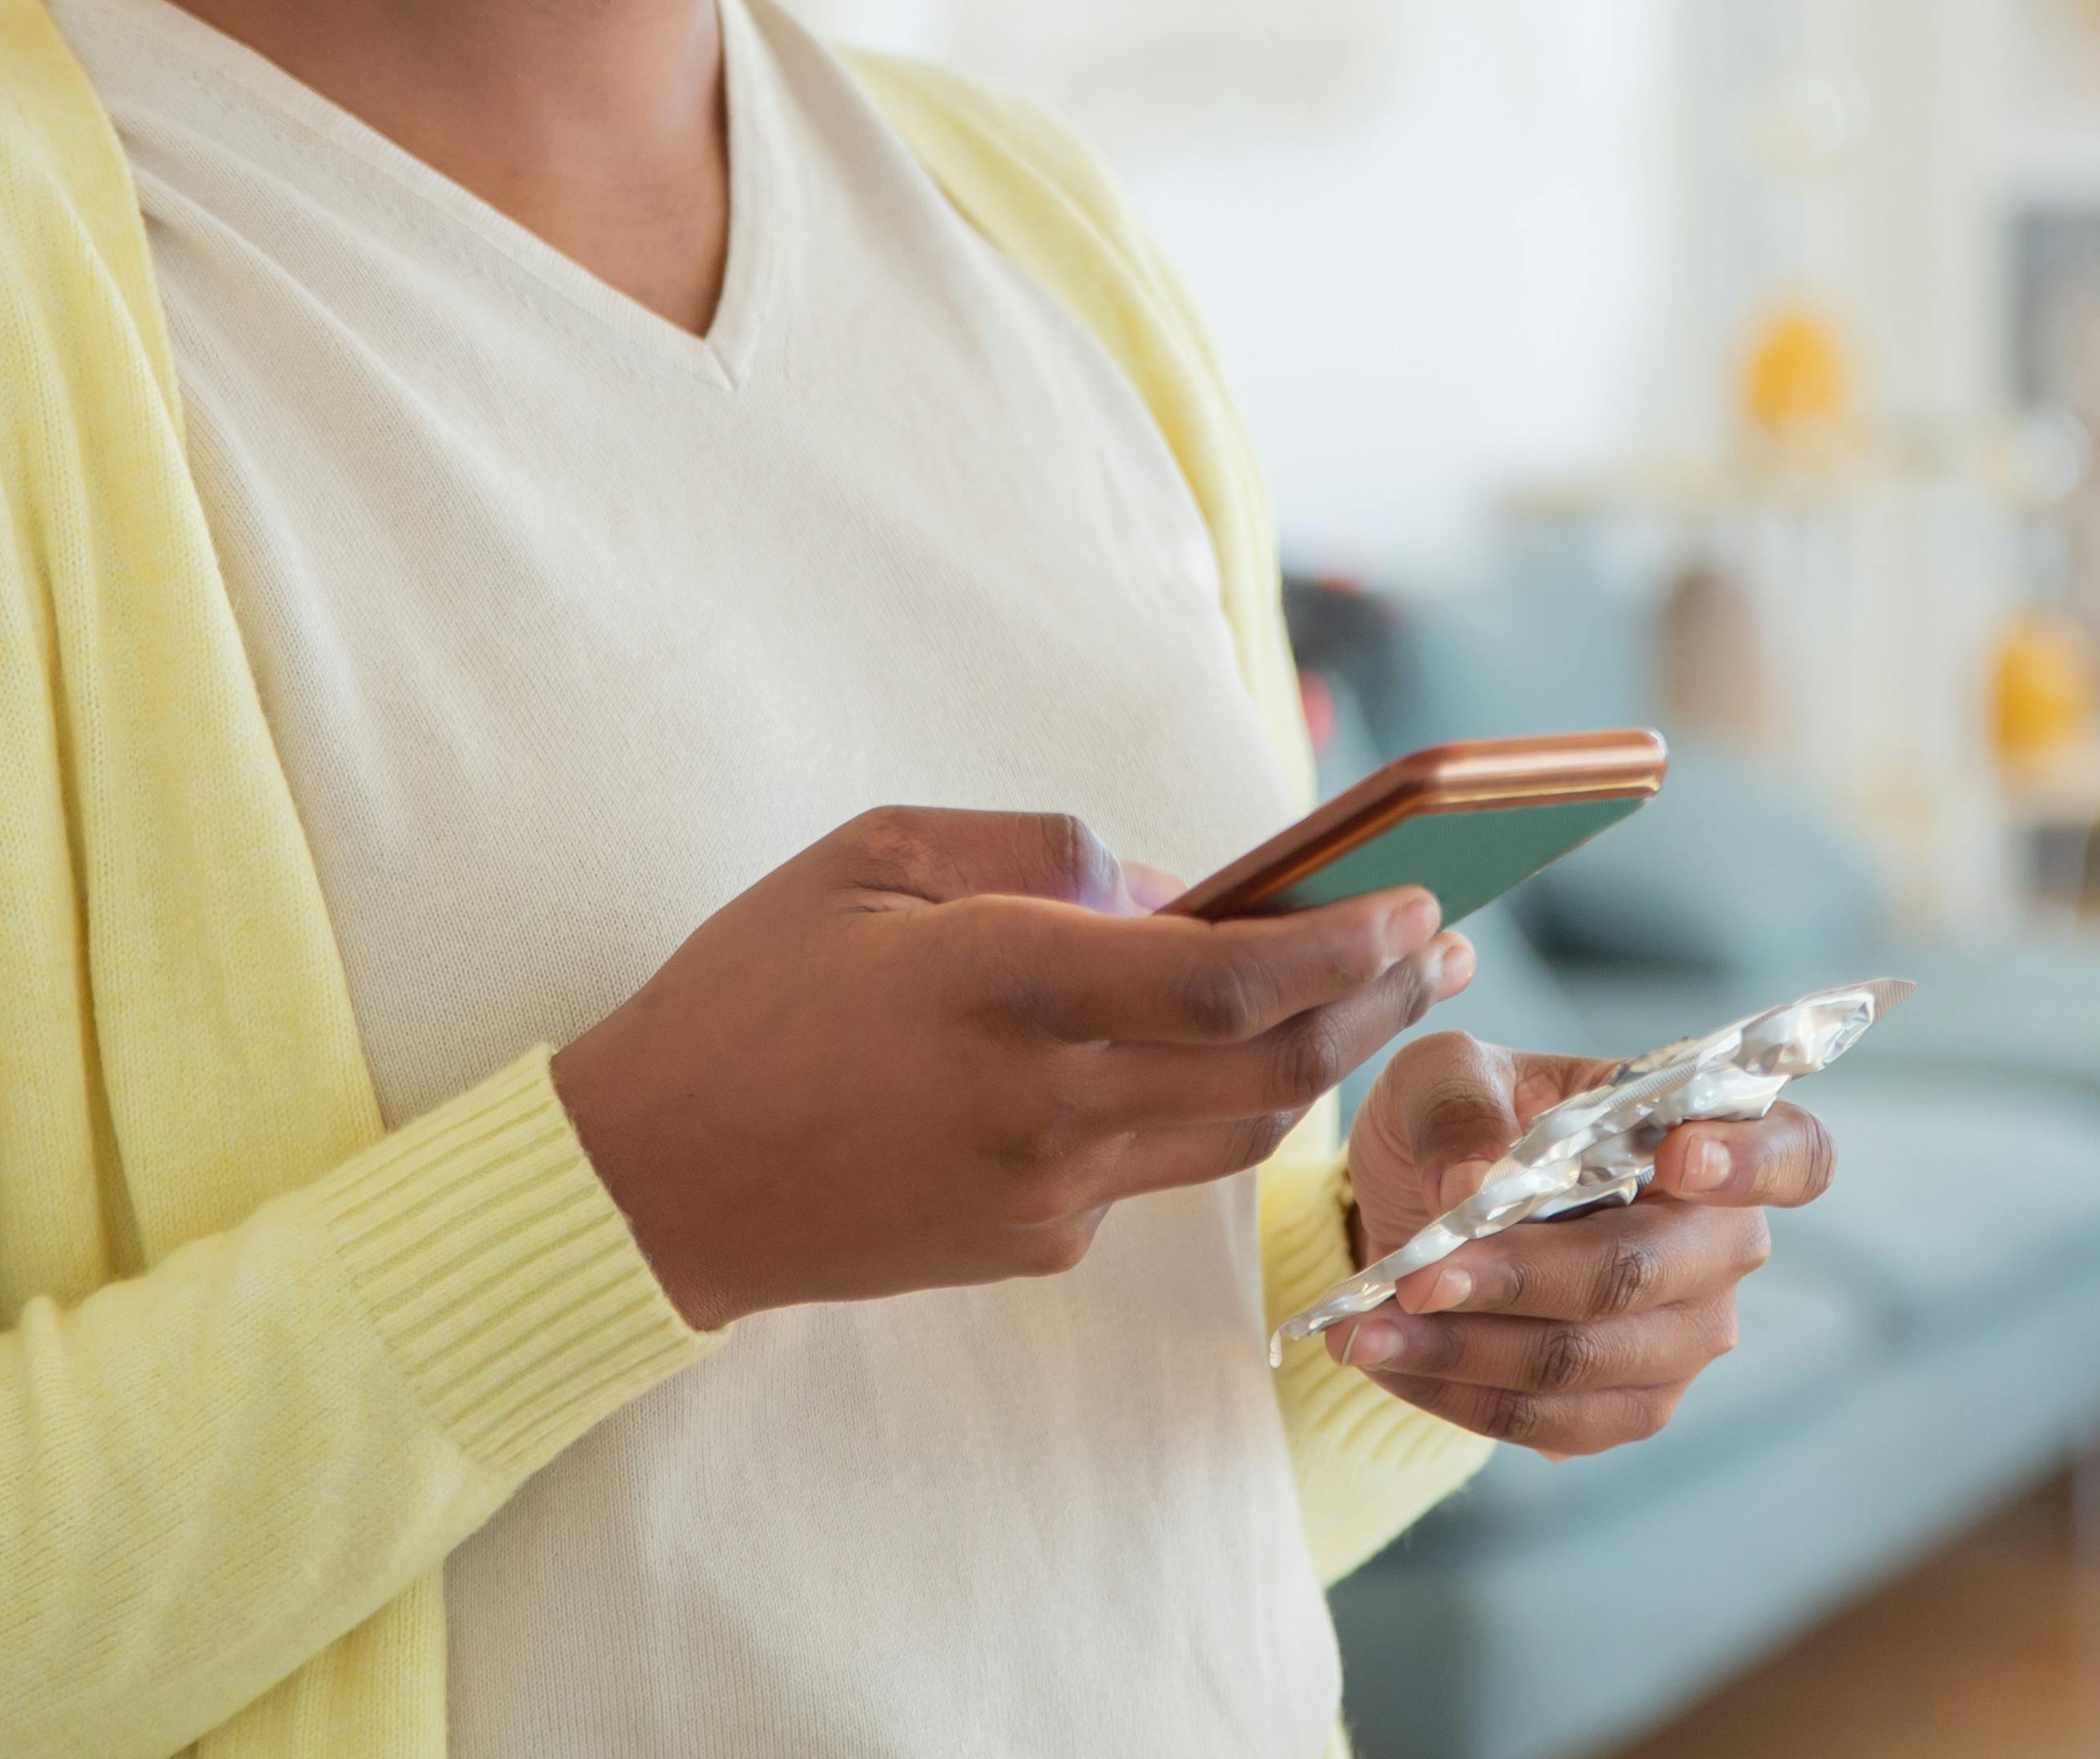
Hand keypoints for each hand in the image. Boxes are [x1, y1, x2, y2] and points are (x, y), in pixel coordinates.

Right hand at [548, 808, 1462, 1329]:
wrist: (653, 1183)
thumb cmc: (747, 992)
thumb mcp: (872, 858)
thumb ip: (1037, 854)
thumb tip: (1177, 889)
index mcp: (999, 983)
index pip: (1231, 978)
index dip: (1347, 944)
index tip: (1417, 902)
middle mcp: (1042, 1100)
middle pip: (1273, 1070)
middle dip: (1379, 1004)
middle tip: (1446, 948)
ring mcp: (1045, 1192)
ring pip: (1238, 1133)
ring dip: (1325, 1064)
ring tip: (1381, 995)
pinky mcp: (1034, 1245)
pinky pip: (1151, 1167)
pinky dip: (1196, 1105)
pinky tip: (1206, 1056)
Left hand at [1325, 1034, 1836, 1455]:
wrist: (1423, 1206)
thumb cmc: (1460, 1119)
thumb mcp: (1439, 1075)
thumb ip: (1459, 1109)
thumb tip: (1469, 1183)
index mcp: (1704, 1134)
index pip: (1794, 1154)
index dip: (1752, 1161)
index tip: (1679, 1156)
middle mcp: (1720, 1243)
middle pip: (1647, 1271)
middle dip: (1521, 1277)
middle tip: (1417, 1275)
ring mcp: (1685, 1335)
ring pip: (1588, 1359)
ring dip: (1467, 1350)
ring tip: (1367, 1330)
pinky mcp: (1632, 1404)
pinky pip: (1555, 1422)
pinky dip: (1461, 1396)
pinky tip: (1390, 1363)